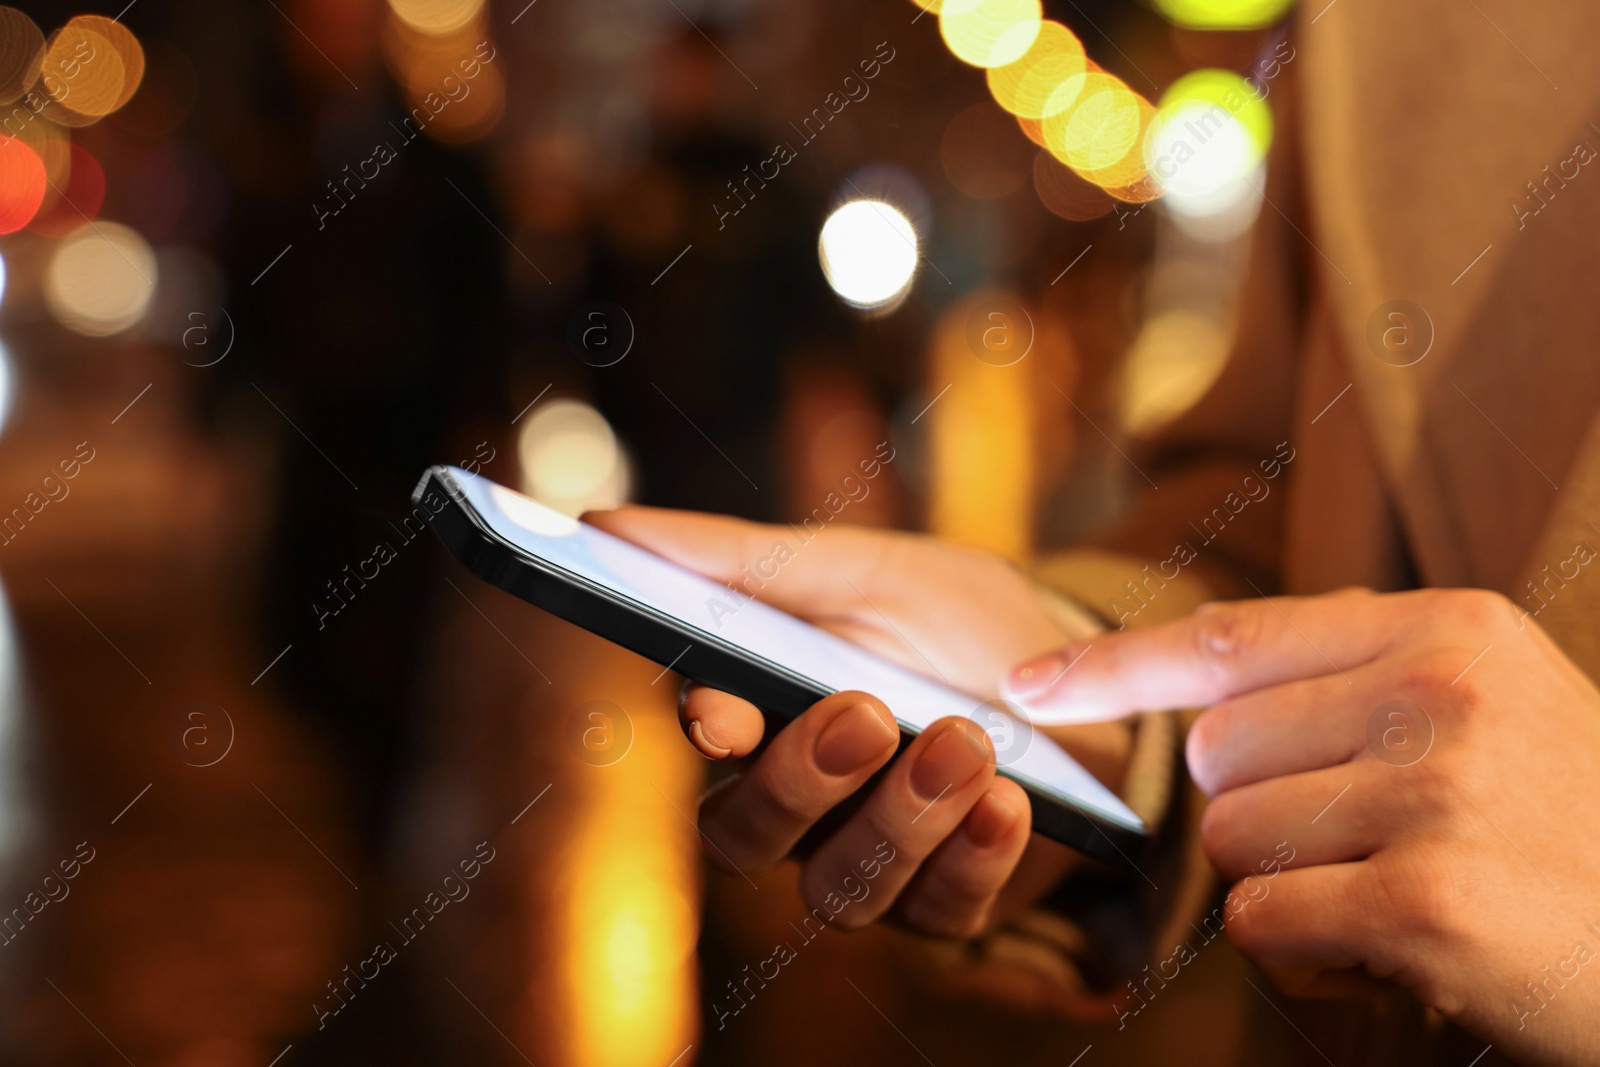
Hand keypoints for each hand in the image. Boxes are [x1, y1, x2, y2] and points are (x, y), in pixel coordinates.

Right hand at [585, 506, 1132, 940]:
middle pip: (747, 837)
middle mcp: (801, 806)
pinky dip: (976, 857)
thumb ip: (736, 560)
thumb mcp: (856, 570)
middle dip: (802, 781)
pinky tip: (1010, 803)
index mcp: (764, 716)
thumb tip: (600, 525)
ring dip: (902, 816)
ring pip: (841, 889)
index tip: (732, 708)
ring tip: (967, 741)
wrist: (1079, 676)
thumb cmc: (947, 619)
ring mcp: (873, 862)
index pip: (706, 740)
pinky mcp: (950, 901)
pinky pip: (944, 911)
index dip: (711, 728)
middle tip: (870, 713)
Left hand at [1004, 587, 1599, 1064]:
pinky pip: (1264, 921)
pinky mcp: (1426, 898)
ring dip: (1288, 885)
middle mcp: (1436, 692)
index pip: (1229, 639)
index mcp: (1443, 629)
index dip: (1113, 667)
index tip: (1025, 687)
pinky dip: (1306, 951)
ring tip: (1397, 890)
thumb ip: (1351, 677)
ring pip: (1232, 841)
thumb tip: (1192, 691)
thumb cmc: (1569, 824)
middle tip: (1367, 840)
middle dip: (1259, 810)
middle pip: (1214, 754)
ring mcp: (1433, 792)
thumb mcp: (1486, 705)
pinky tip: (1400, 947)